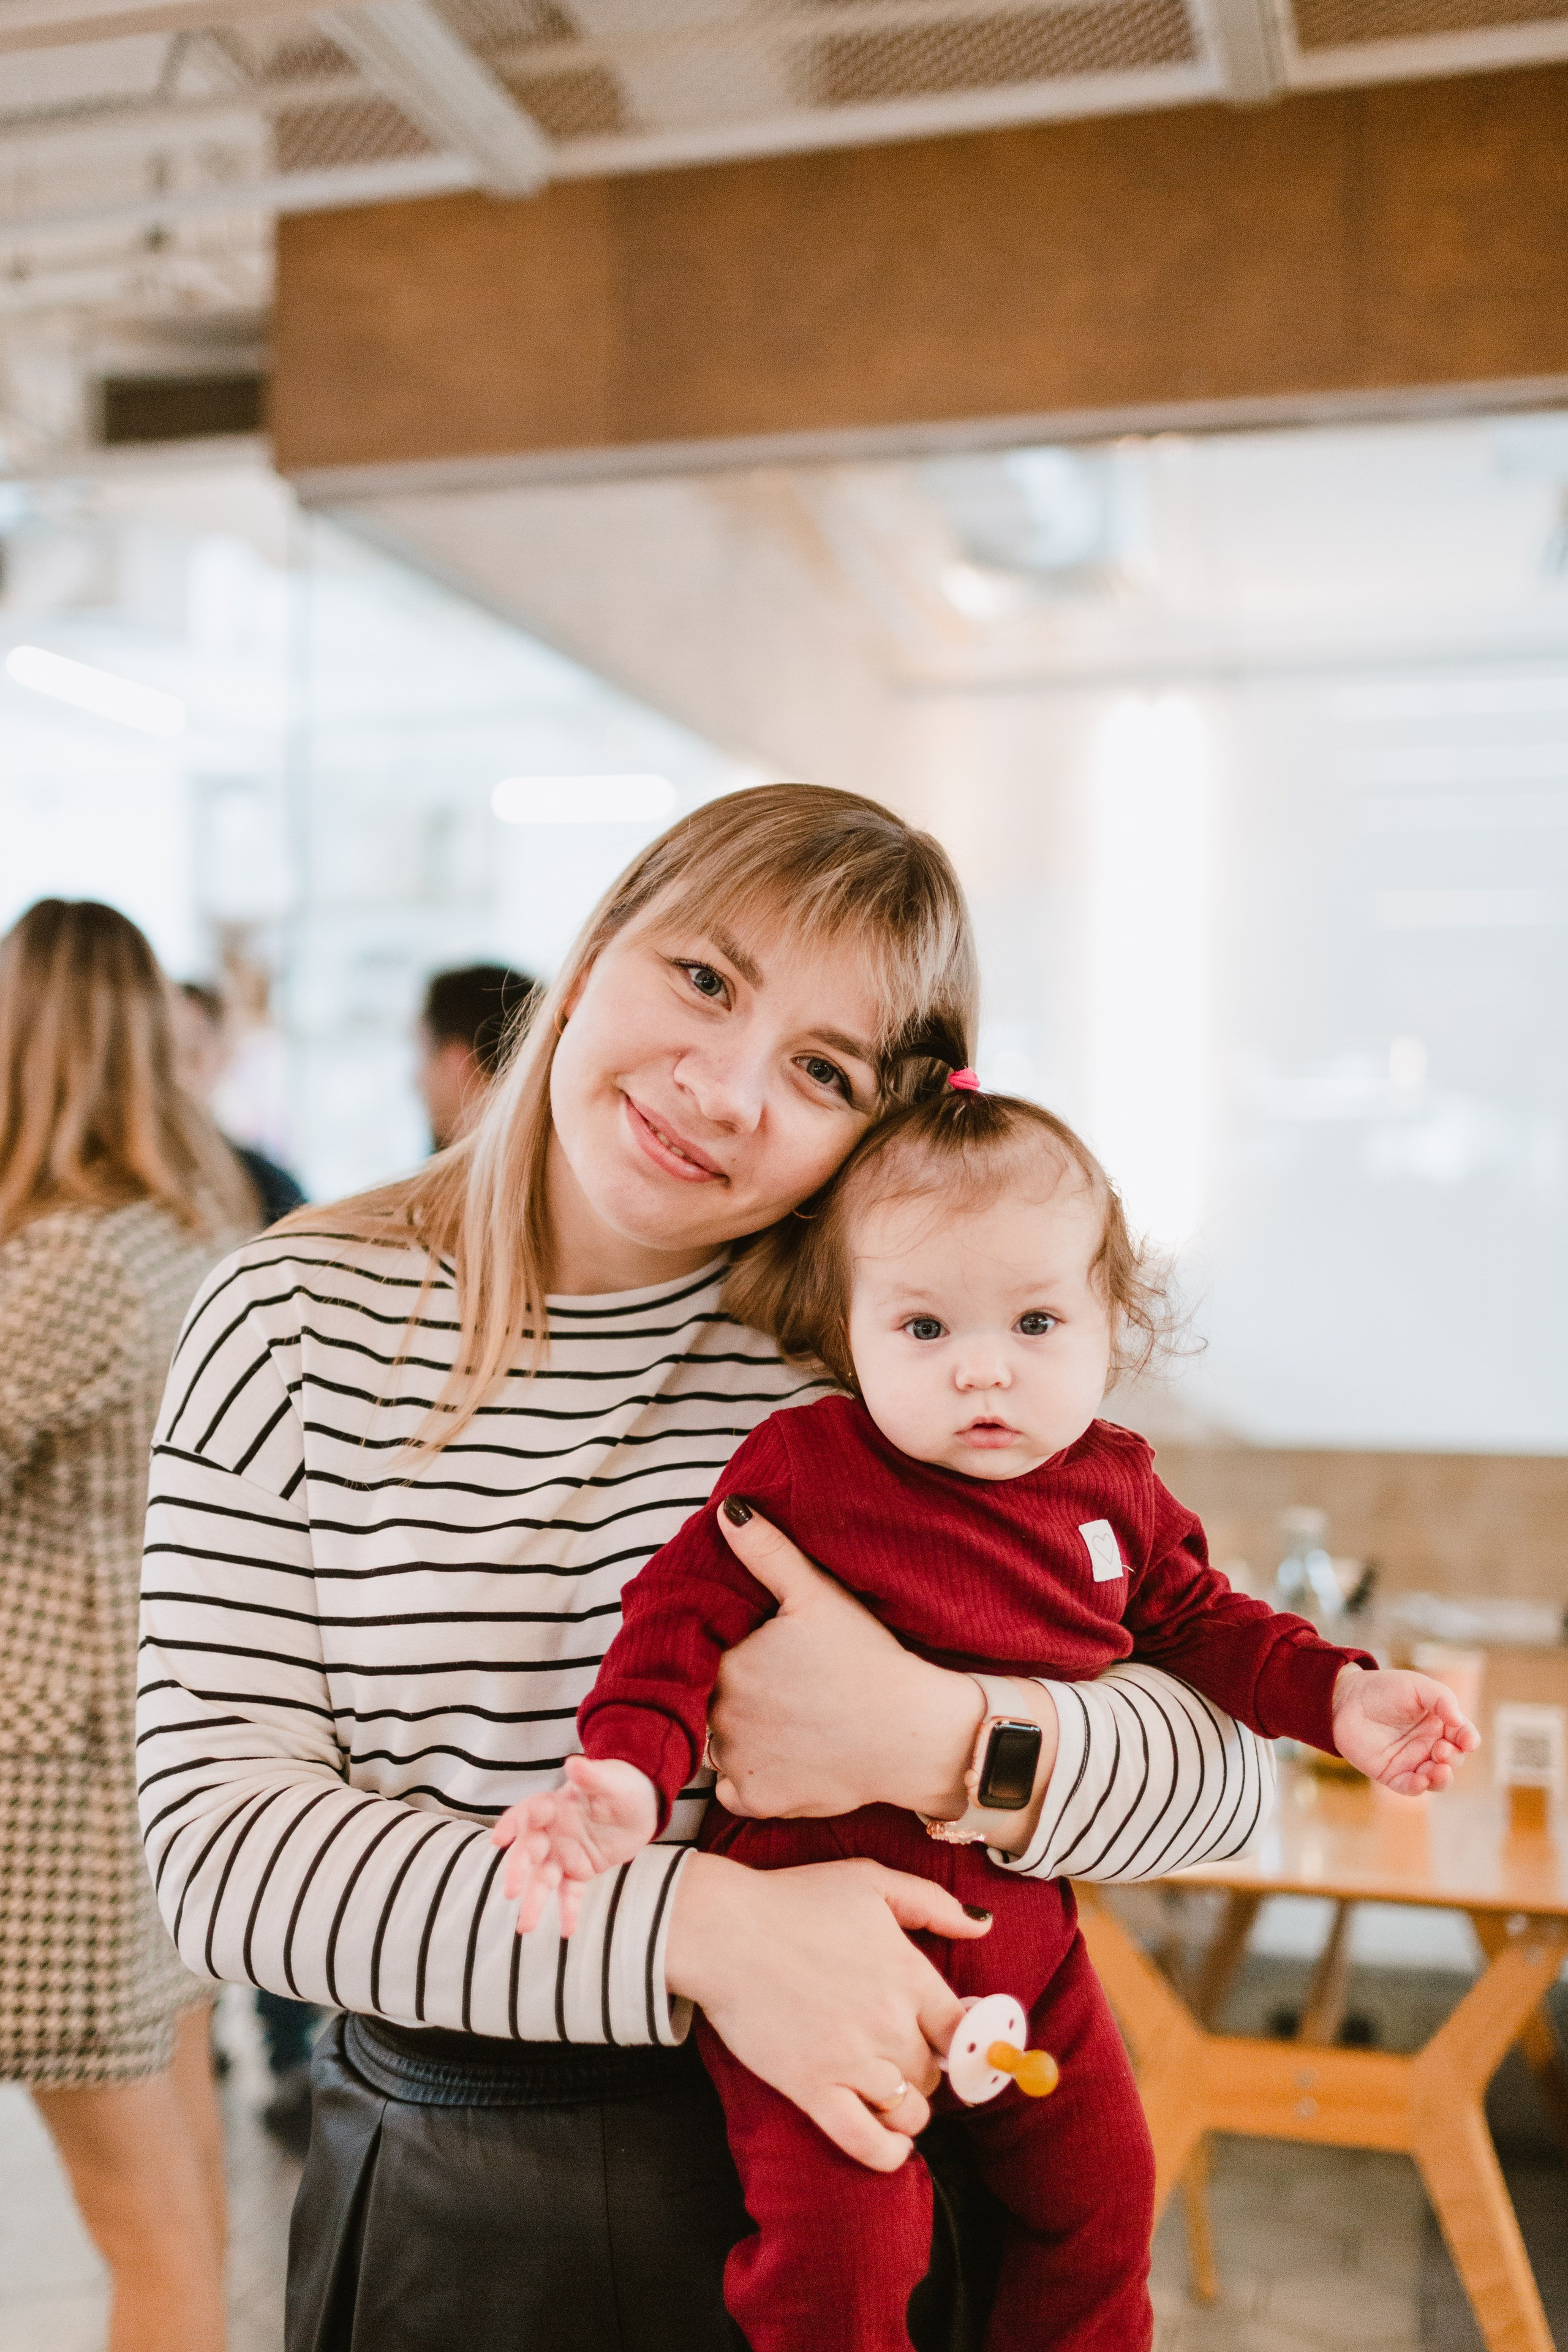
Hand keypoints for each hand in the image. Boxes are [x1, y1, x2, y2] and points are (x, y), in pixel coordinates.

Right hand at [491, 1755, 656, 1934]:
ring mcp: (565, 1853)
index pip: (527, 1814)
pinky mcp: (580, 1870)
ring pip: (543, 1879)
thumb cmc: (623, 1785)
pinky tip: (567, 1930)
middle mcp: (553, 1831)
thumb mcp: (611, 1780)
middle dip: (517, 1871)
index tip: (499, 1839)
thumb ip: (592, 1776)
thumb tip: (573, 1763)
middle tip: (510, 1892)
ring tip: (525, 1928)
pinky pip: (570, 1893)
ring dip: (534, 1902)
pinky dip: (568, 1911)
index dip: (512, 1824)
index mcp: (555, 1805)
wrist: (642, 1804)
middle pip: (528, 1852)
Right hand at [666, 1850, 991, 2170]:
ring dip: (907, 2107)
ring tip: (887, 2091)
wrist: (723, 1930)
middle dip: (925, 2068)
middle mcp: (891, 2022)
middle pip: (936, 2071)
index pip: (964, 2030)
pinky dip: (886, 2151)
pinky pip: (867, 2142)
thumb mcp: (870, 1880)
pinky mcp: (814, 2089)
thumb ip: (932, 1902)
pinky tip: (889, 2142)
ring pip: (910, 2110)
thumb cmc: (793, 1900)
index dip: (960, 2040)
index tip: (945, 2039)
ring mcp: (853, 2060)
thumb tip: (983, 1923)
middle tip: (898, 2054)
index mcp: (909, 1973)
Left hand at [708, 1504, 984, 1820]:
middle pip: (709, 1701)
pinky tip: (787, 1757)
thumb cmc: (867, 1660)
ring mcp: (737, 1763)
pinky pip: (732, 1788)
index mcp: (727, 1663)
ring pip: (716, 1744)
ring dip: (738, 1736)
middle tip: (785, 1688)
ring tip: (786, 1720)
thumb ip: (767, 1552)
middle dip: (734, 1695)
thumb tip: (727, 1510)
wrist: (912, 1734)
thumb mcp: (817, 1595)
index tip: (769, 1657)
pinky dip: (750, 1777)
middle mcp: (719, 1716)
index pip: (705, 1657)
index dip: (734, 1656)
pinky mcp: (758, 1801)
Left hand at [1331, 1666, 1480, 1794]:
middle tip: (1441, 1749)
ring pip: (1436, 1779)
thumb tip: (1459, 1720)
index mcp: (1439, 1724)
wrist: (1345, 1699)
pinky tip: (1420, 1780)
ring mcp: (1411, 1761)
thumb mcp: (1416, 1686)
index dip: (1469, 1739)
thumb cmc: (1383, 1689)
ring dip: (1442, 1778)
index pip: (1463, 1736)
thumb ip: (1441, 1699)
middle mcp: (1428, 1744)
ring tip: (1438, 1769)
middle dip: (1453, 1757)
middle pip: (1453, 1760)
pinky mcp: (1391, 1774)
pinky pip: (1410, 1787)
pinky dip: (1418, 1787)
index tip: (1468, 1740)